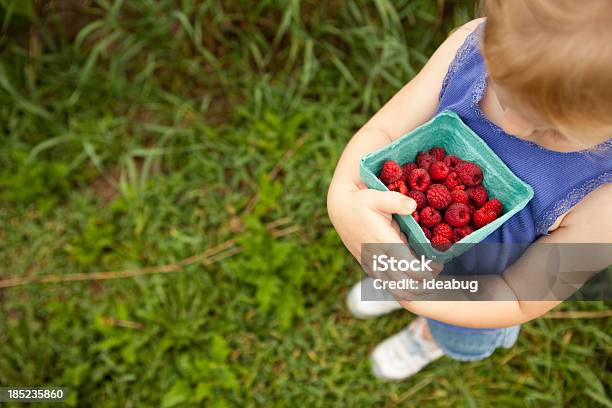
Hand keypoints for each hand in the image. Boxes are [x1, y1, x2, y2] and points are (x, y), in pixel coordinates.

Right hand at [328, 182, 443, 299]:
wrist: (339, 209)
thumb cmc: (361, 201)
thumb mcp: (377, 196)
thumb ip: (396, 201)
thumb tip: (413, 206)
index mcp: (382, 241)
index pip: (408, 267)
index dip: (425, 272)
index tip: (438, 266)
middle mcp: (376, 255)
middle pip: (401, 283)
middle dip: (421, 285)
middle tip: (437, 278)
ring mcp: (370, 262)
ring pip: (391, 287)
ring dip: (409, 290)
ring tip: (426, 285)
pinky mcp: (367, 264)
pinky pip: (383, 282)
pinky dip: (398, 287)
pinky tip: (410, 286)